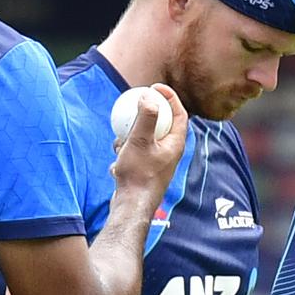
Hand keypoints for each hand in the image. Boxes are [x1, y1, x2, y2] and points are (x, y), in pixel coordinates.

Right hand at [109, 83, 187, 204]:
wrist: (131, 207)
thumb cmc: (138, 175)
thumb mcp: (139, 141)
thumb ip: (146, 117)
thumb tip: (148, 96)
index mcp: (176, 144)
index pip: (179, 113)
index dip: (169, 96)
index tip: (154, 87)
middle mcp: (170, 153)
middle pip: (161, 124)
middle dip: (144, 115)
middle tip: (133, 105)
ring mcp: (157, 163)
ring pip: (144, 140)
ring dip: (130, 137)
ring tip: (120, 142)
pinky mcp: (144, 172)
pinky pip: (134, 155)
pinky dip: (124, 153)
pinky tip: (116, 162)